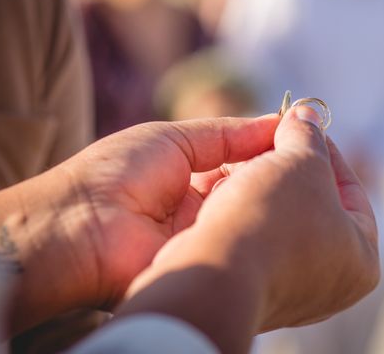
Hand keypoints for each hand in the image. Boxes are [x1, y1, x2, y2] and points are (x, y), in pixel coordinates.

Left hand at [0, 115, 278, 332]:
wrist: (76, 225)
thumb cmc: (115, 172)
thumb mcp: (177, 139)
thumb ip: (228, 134)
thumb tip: (277, 121)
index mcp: (192, 177)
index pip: (245, 162)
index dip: (271, 149)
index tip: (302, 137)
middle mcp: (204, 209)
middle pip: (253, 188)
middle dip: (275, 172)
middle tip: (307, 157)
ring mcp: (207, 236)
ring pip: (252, 213)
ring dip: (267, 193)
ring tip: (292, 174)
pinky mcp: (208, 262)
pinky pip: (241, 239)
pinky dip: (256, 220)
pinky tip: (274, 202)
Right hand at [118, 107, 379, 352]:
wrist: (212, 275)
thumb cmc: (271, 218)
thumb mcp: (301, 161)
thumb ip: (307, 135)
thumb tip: (306, 114)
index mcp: (362, 261)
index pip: (352, 191)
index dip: (324, 149)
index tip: (301, 124)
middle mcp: (332, 286)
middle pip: (315, 207)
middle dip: (290, 168)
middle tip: (274, 138)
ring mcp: (292, 295)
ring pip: (281, 223)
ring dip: (264, 188)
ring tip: (246, 162)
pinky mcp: (253, 293)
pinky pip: (256, 243)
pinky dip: (245, 215)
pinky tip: (228, 193)